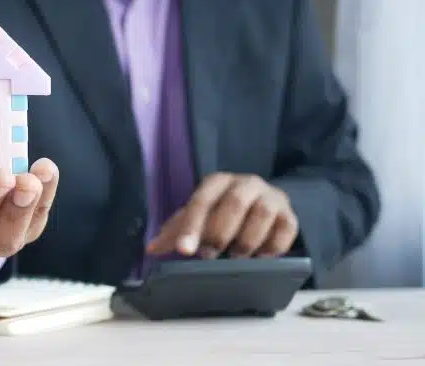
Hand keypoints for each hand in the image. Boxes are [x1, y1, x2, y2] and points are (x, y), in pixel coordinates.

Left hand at [147, 173, 297, 258]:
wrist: (263, 204)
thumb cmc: (222, 212)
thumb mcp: (199, 217)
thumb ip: (176, 231)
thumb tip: (151, 249)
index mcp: (217, 182)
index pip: (201, 201)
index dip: (191, 227)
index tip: (184, 251)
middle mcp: (246, 183)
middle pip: (234, 204)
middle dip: (219, 233)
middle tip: (209, 256)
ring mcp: (271, 197)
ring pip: (261, 215)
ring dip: (247, 241)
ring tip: (236, 256)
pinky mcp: (289, 214)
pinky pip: (285, 229)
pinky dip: (272, 247)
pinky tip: (260, 257)